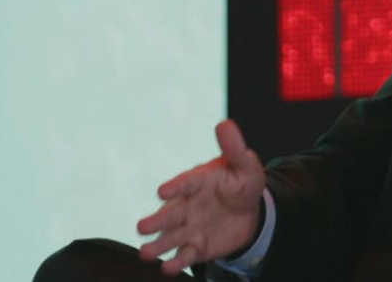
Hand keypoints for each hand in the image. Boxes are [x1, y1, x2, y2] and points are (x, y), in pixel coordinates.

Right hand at [137, 119, 265, 274]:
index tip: (163, 191)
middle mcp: (187, 205)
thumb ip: (235, 149)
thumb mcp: (245, 166)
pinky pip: (184, 255)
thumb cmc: (241, 183)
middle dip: (157, 220)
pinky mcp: (196, 246)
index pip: (186, 183)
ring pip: (170, 237)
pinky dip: (176, 262)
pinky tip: (168, 267)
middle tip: (142, 227)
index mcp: (198, 182)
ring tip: (146, 253)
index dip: (176, 186)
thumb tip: (225, 124)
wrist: (248, 211)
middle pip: (171, 213)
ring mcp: (189, 227)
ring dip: (158, 245)